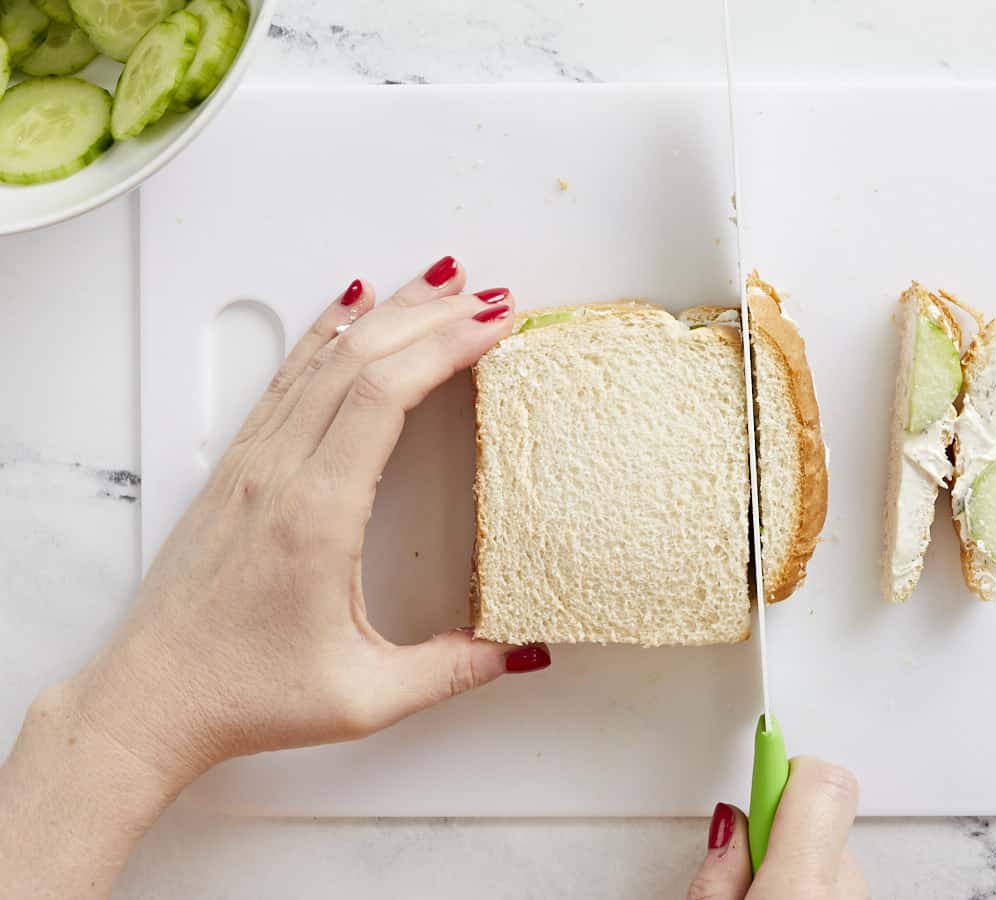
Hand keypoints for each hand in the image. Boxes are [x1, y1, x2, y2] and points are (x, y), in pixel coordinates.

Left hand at [69, 256, 547, 787]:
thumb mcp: (364, 698)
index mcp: (315, 515)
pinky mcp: (238, 467)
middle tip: (490, 297)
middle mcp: (278, 473)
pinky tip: (350, 308)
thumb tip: (520, 648)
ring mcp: (252, 463)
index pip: (382, 395)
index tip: (492, 322)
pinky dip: (327, 332)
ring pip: (321, 357)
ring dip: (385, 313)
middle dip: (431, 316)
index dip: (443, 346)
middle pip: (358, 358)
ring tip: (438, 282)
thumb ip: (451, 672)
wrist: (152, 697)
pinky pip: (288, 378)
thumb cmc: (244, 694)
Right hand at [687, 757, 869, 899]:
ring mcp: (859, 895)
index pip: (815, 782)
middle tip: (743, 863)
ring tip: (758, 896)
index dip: (778, 763)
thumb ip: (720, 866)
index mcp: (801, 885)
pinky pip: (834, 874)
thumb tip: (730, 822)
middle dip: (774, 825)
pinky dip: (809, 882)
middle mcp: (845, 886)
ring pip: (822, 845)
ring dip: (790, 859)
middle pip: (812, 812)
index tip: (763, 737)